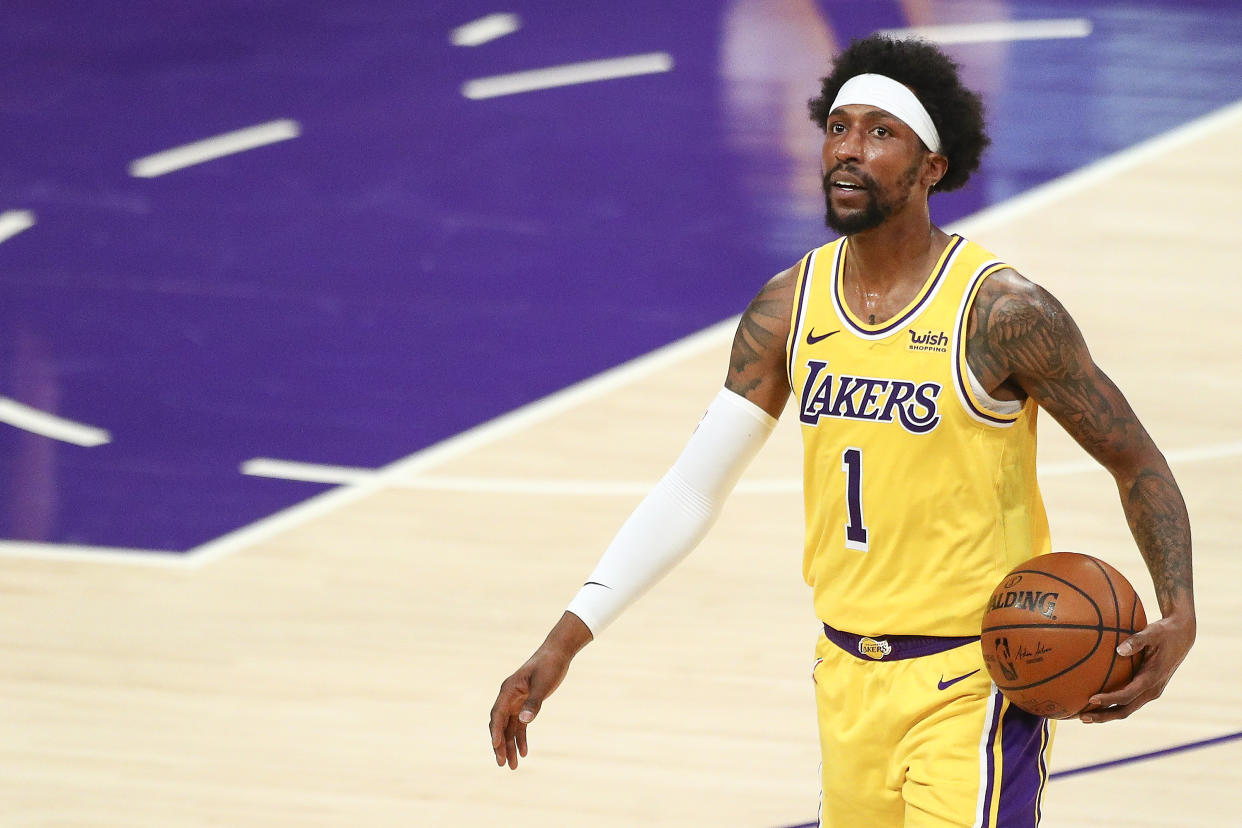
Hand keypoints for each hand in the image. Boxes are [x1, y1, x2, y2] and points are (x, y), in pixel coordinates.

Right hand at [489, 612, 591, 768]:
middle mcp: (508, 697)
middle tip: (502, 764)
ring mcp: (516, 702)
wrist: (557, 654)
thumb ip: (534, 703)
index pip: (498, 714)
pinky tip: (525, 752)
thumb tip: (524, 721)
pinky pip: (519, 725)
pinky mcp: (525, 704)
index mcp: (508, 690)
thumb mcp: (543, 684)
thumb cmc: (549, 666)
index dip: (496, 731)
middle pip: (500, 725)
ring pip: (509, 728)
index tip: (496, 747)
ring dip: (510, 746)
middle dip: (500, 745)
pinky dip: (521, 738)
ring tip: (513, 766)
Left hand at [1078, 612, 1195, 722]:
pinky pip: (1129, 701)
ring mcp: (1151, 691)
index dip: (1109, 699)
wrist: (1182, 636)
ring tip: (1084, 715)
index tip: (1091, 699)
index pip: (1127, 695)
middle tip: (1082, 717)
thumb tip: (1119, 649)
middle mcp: (1152, 689)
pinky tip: (1097, 703)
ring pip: (1127, 709)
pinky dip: (1113, 705)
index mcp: (1152, 678)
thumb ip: (1136, 641)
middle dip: (1104, 715)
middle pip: (1125, 710)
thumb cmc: (1164, 632)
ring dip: (1107, 714)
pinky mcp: (1148, 689)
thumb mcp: (1152, 632)